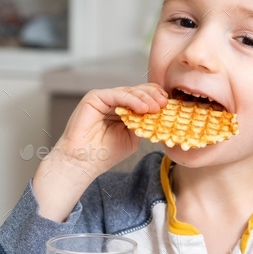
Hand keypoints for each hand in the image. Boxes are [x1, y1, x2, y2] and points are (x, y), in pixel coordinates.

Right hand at [33, 83, 166, 220]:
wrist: (84, 162)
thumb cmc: (105, 153)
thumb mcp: (132, 137)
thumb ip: (143, 123)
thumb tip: (159, 113)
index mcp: (123, 110)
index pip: (142, 98)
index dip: (155, 99)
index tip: (168, 104)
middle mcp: (113, 101)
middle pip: (137, 91)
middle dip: (153, 96)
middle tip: (164, 103)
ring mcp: (104, 98)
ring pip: (128, 91)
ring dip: (145, 98)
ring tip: (156, 107)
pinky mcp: (94, 97)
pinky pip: (117, 95)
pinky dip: (131, 100)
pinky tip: (143, 108)